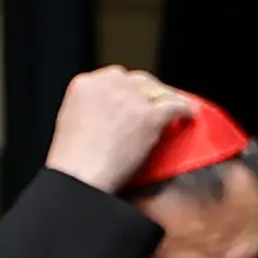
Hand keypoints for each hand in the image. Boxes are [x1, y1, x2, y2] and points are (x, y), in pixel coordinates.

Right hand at [45, 66, 195, 193]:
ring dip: (168, 101)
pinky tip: (188, 115)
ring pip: (161, 92)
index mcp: (84, 84)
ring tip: (174, 109)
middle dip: (149, 93)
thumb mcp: (69, 121)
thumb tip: (109, 112)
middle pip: (140, 80)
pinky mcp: (151, 115)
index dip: (127, 90)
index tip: (132, 100)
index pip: (115, 78)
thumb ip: (89, 108)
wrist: (77, 179)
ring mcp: (132, 99)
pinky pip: (177, 106)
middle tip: (153, 107)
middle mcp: (110, 83)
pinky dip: (185, 110)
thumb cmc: (70, 162)